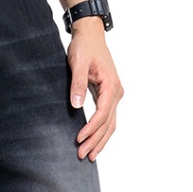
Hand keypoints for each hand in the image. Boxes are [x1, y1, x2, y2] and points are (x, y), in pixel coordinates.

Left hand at [67, 20, 122, 159]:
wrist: (91, 35)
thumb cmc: (84, 47)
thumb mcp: (77, 63)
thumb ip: (77, 84)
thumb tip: (76, 105)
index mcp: (111, 85)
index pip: (102, 114)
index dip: (91, 129)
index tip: (79, 139)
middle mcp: (116, 92)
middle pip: (108, 123)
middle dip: (95, 141)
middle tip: (83, 155)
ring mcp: (114, 95)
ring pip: (110, 124)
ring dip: (100, 140)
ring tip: (90, 156)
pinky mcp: (109, 96)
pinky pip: (108, 118)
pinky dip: (102, 132)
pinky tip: (95, 142)